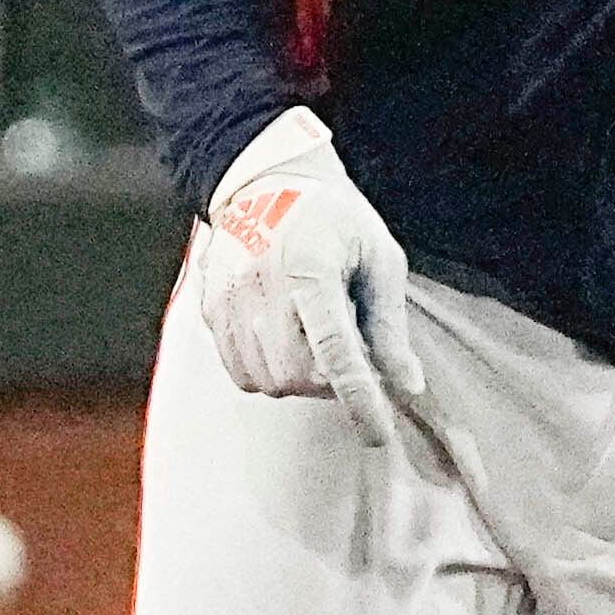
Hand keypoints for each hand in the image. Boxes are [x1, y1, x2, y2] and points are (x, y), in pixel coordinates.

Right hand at [192, 107, 425, 448]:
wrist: (267, 179)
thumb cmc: (334, 219)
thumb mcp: (379, 257)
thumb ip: (389, 325)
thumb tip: (405, 385)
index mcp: (311, 268)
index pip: (336, 352)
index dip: (359, 400)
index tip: (378, 435)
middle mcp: (262, 284)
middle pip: (296, 375)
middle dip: (329, 384)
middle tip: (347, 358)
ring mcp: (228, 297)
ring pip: (265, 381)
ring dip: (299, 379)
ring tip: (313, 342)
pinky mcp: (209, 308)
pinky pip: (239, 370)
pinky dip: (267, 371)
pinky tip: (283, 341)